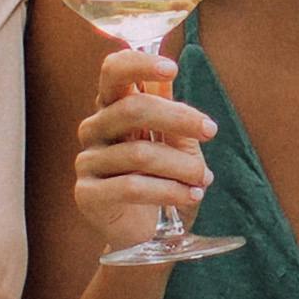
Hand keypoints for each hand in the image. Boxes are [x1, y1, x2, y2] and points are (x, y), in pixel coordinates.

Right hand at [73, 42, 212, 250]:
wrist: (149, 234)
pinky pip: (130, 186)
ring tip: (204, 179)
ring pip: (139, 153)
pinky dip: (168, 191)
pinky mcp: (87, 194)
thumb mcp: (177, 144)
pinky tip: (190, 195)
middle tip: (210, 130)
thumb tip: (168, 80)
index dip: (139, 64)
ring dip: (182, 166)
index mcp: (113, 108)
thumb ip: (171, 114)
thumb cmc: (164, 180)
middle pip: (131, 108)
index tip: (171, 69)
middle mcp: (94, 129)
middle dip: (179, 117)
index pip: (113, 72)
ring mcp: (87, 161)